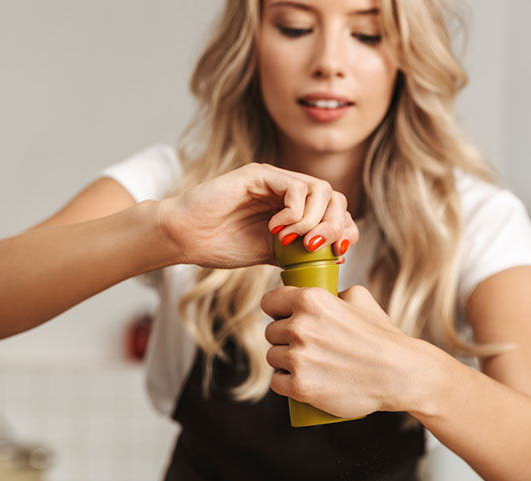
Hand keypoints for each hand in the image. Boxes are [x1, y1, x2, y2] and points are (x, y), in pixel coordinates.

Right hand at [156, 163, 358, 268]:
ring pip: (321, 190)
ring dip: (315, 221)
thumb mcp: (270, 255)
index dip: (345, 229)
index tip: (339, 252)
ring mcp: (274, 180)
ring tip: (293, 241)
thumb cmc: (220, 245)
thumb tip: (337, 256)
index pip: (336, 210)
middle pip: (335, 197)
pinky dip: (295, 213)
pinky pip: (296, 188)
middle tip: (315, 248)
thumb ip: (299, 252)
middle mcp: (287, 190)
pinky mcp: (260, 174)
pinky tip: (276, 230)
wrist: (185, 237)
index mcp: (293, 207)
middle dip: (334, 226)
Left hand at [260, 285, 422, 418]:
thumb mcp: (359, 298)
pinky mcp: (300, 386)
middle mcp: (300, 326)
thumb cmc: (382, 336)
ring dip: (284, 361)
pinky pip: (277, 382)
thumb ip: (332, 291)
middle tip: (305, 346)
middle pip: (270, 332)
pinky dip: (286, 383)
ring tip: (306, 364)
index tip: (282, 317)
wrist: (400, 374)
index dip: (276, 310)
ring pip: (272, 357)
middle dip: (284, 338)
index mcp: (310, 300)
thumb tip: (318, 291)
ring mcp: (299, 358)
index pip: (270, 302)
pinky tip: (299, 380)